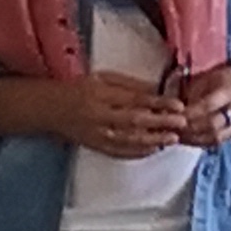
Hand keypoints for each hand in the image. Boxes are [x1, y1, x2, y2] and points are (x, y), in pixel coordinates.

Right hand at [61, 65, 183, 155]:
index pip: (135, 100)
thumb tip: (154, 91)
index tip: (177, 105)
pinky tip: (153, 149)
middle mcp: (99, 116)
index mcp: (100, 94)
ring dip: (154, 140)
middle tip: (181, 123)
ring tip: (172, 139)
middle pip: (135, 121)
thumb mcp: (101, 78)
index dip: (158, 103)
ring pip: (130, 140)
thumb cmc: (77, 89)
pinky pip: (121, 152)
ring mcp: (98, 134)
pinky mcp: (97, 146)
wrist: (49, 109)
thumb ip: (128, 85)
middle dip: (161, 123)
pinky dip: (139, 152)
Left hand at [170, 58, 230, 145]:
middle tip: (173, 128)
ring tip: (177, 136)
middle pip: (213, 125)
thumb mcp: (205, 78)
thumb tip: (173, 109)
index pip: (209, 105)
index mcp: (229, 91)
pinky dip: (199, 143)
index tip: (175, 114)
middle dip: (190, 128)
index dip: (191, 112)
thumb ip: (191, 94)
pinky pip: (216, 142)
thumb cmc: (219, 79)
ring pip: (215, 137)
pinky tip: (186, 140)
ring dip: (193, 138)